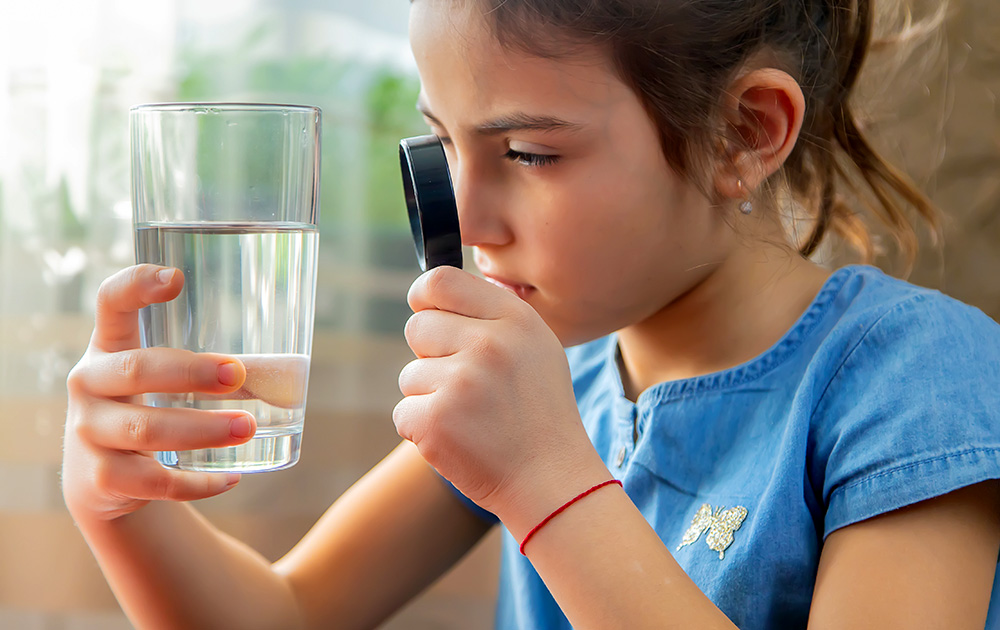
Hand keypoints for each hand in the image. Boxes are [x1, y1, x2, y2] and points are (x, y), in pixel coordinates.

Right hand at [62, 264, 256, 522]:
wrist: (99, 480)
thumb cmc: (148, 408)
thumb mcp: (160, 379)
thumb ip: (205, 366)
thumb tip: (290, 368)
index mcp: (109, 345)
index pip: (112, 302)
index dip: (137, 285)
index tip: (177, 278)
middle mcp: (90, 383)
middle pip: (136, 370)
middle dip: (191, 372)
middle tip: (239, 374)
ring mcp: (89, 432)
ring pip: (146, 430)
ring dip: (202, 429)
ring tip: (246, 427)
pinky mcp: (101, 478)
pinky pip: (153, 482)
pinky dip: (196, 482)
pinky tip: (230, 479)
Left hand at [394, 267, 605, 524]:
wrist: (552, 481)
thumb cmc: (538, 414)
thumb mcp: (534, 349)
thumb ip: (490, 316)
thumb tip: (432, 292)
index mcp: (514, 319)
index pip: (441, 281)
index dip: (424, 296)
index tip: (427, 312)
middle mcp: (489, 343)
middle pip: (417, 327)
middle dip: (430, 356)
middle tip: (467, 387)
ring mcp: (462, 381)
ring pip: (410, 375)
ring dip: (430, 398)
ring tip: (472, 418)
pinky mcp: (435, 419)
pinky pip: (404, 412)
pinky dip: (423, 430)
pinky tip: (460, 440)